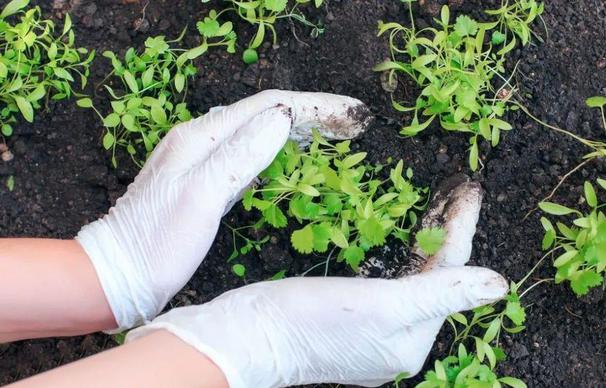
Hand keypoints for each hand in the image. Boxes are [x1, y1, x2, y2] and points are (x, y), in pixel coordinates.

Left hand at [75, 90, 371, 330]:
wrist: (118, 273)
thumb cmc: (159, 241)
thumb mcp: (202, 195)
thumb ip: (241, 154)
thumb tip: (283, 119)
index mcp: (201, 136)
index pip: (268, 105)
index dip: (313, 106)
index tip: (350, 113)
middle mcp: (200, 139)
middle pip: (265, 113)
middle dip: (311, 114)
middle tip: (352, 123)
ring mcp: (200, 160)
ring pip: (258, 132)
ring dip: (297, 129)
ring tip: (333, 134)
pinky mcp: (203, 182)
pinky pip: (248, 154)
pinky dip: (277, 151)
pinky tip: (289, 157)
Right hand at [126, 181, 507, 387]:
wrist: (244, 337)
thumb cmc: (307, 320)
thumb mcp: (380, 305)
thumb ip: (440, 293)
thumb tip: (499, 287)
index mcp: (412, 341)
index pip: (449, 274)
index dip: (461, 228)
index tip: (469, 187)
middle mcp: (399, 341)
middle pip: (434, 276)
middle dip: (446, 229)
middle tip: (456, 186)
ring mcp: (375, 332)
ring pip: (413, 275)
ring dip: (426, 236)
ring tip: (438, 197)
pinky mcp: (352, 320)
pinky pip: (390, 278)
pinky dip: (400, 250)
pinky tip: (402, 228)